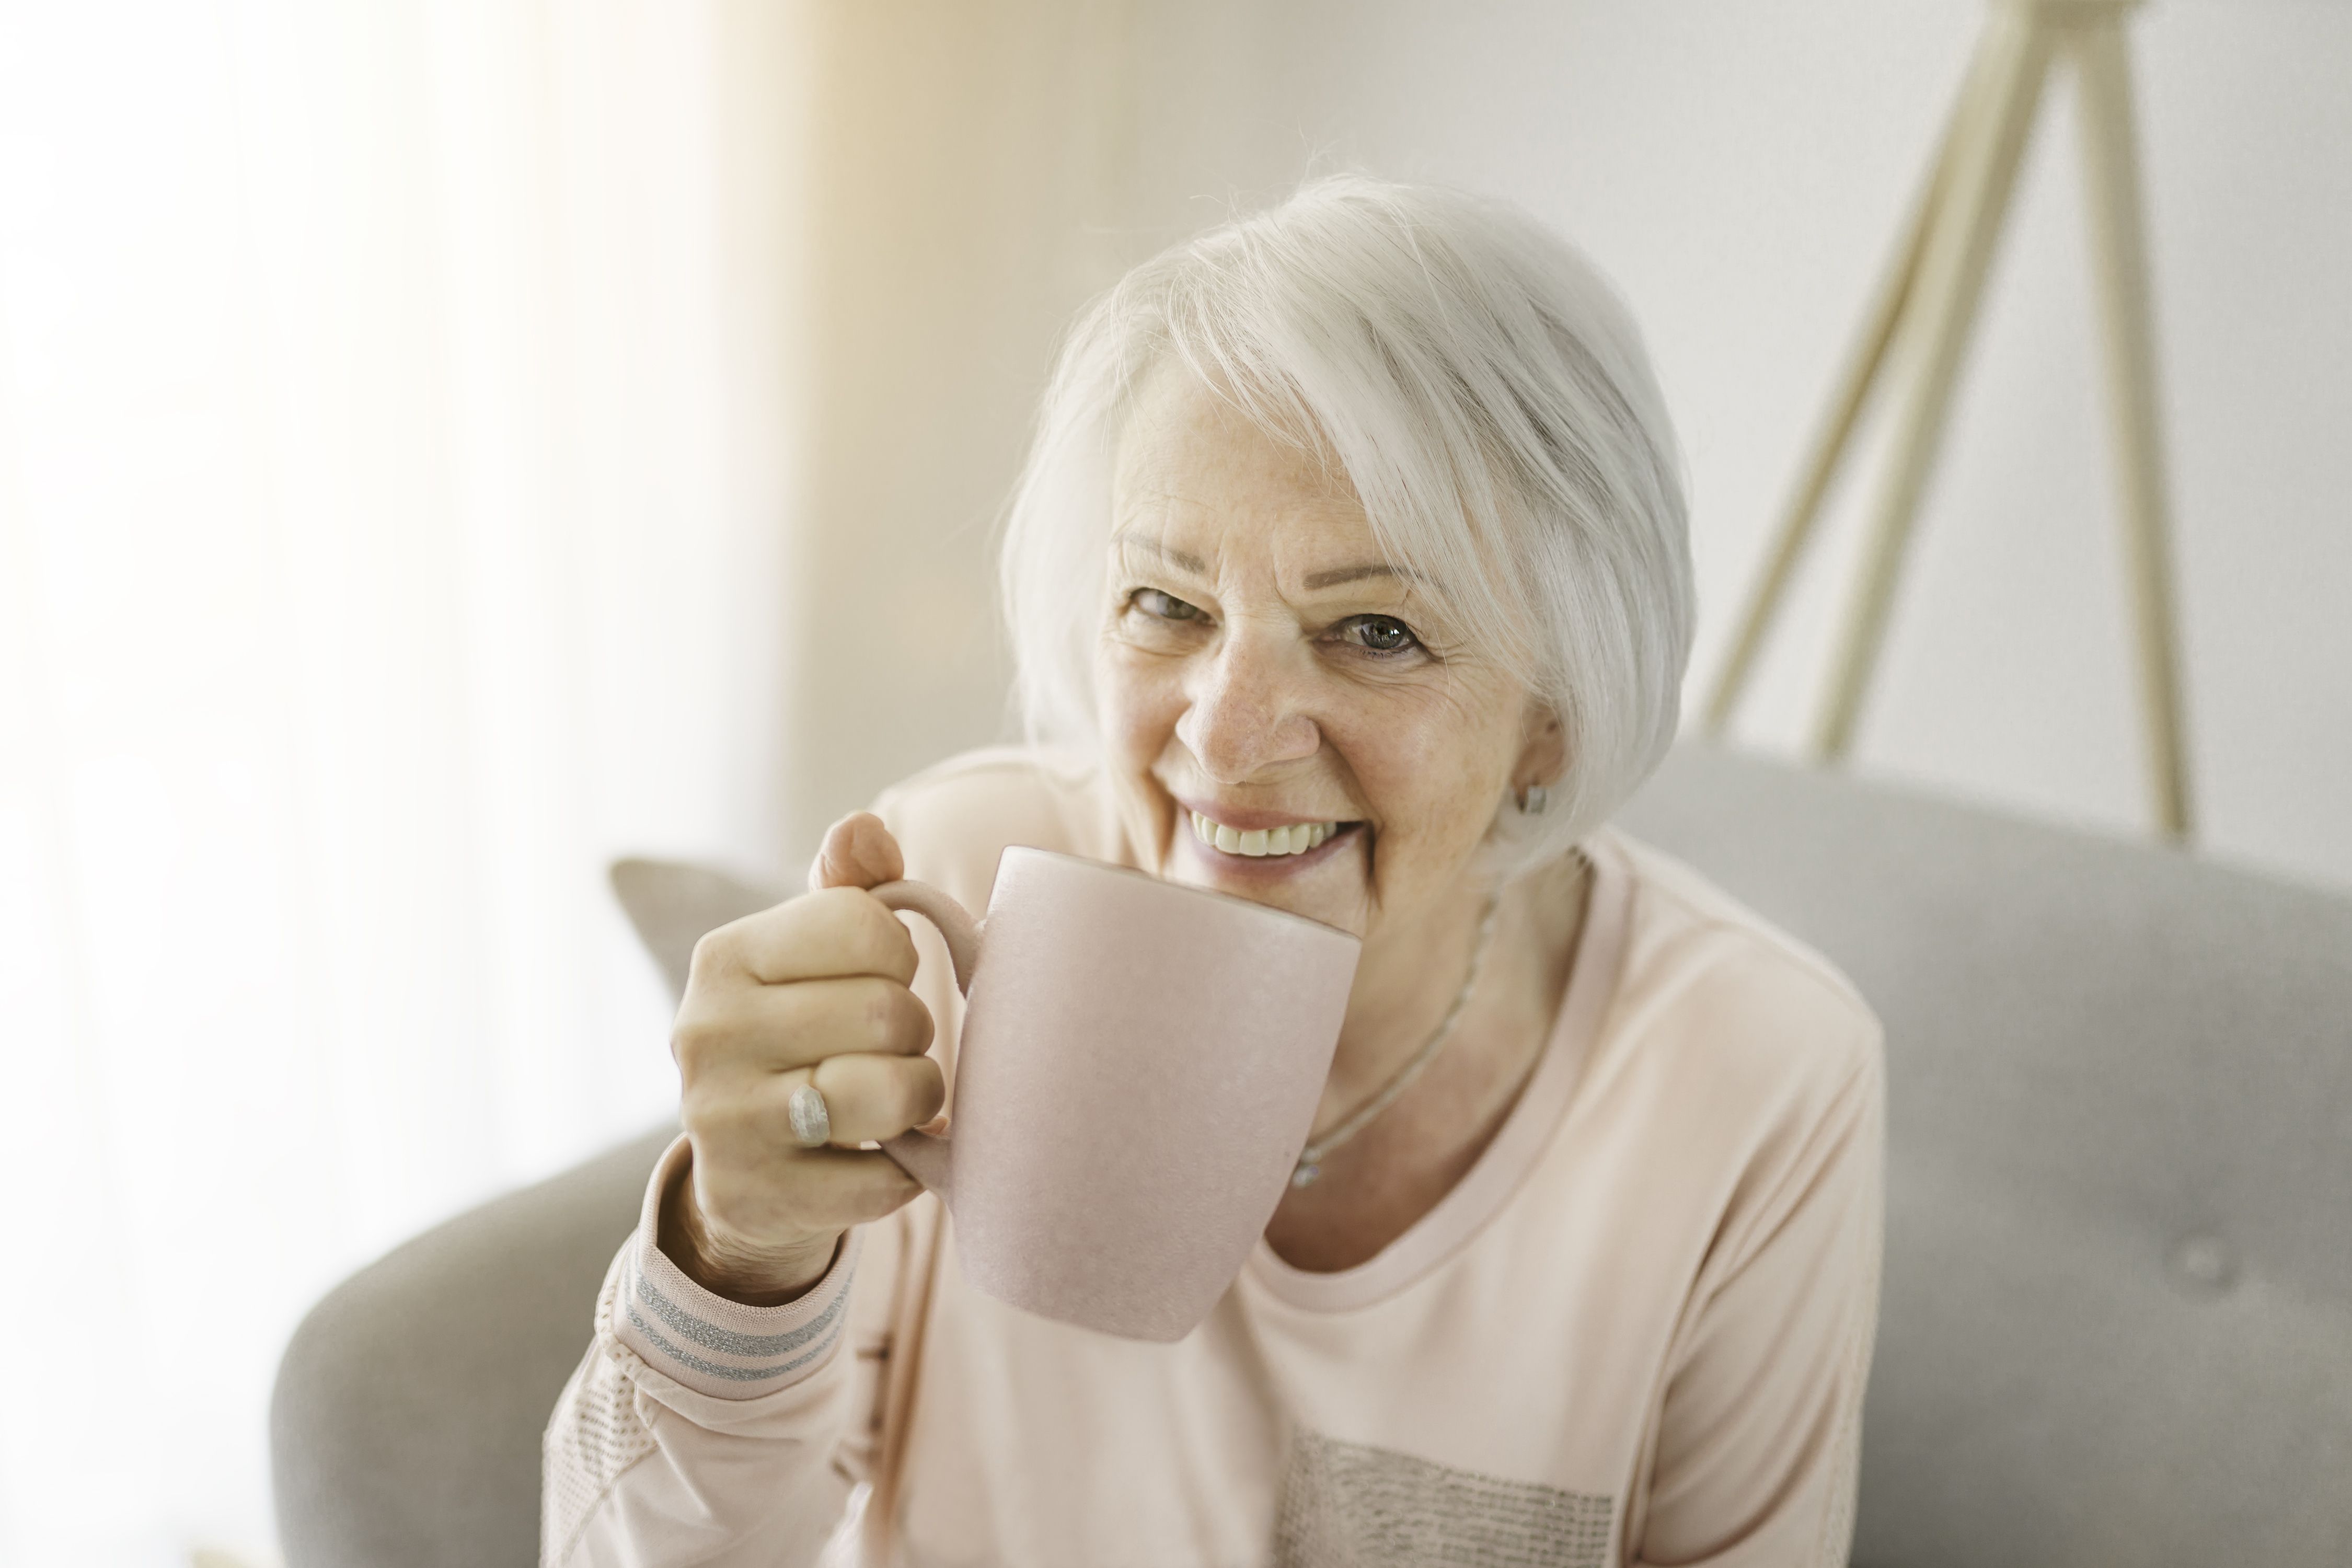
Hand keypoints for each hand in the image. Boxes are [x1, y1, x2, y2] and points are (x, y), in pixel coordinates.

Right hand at [659, 812, 945, 1304]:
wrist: (742, 1170)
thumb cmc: (801, 1034)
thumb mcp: (813, 954)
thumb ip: (851, 886)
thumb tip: (865, 831)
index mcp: (725, 956)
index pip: (867, 925)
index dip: (901, 954)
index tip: (884, 978)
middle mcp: (707, 1033)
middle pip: (888, 1012)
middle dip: (915, 1032)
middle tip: (891, 1048)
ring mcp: (722, 1121)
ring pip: (889, 1092)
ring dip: (918, 1098)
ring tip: (897, 1097)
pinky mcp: (751, 1196)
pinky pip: (882, 1181)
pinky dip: (903, 1172)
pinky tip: (879, 1157)